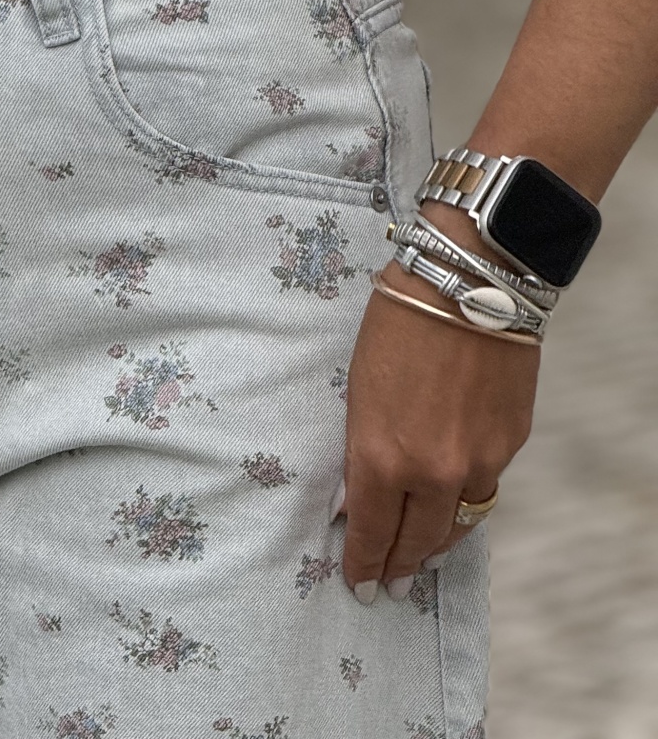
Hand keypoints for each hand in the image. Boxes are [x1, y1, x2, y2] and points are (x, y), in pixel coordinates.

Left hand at [337, 255, 539, 598]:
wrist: (465, 284)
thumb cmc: (396, 323)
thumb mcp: (360, 388)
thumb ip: (365, 448)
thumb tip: (362, 493)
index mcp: (384, 456)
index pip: (372, 531)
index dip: (364, 562)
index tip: (357, 583)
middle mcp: (434, 472)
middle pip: (418, 541)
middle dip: (399, 566)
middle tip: (388, 584)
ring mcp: (479, 461)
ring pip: (459, 523)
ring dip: (437, 543)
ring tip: (421, 557)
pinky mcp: (511, 445)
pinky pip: (486, 488)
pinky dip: (467, 501)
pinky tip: (455, 504)